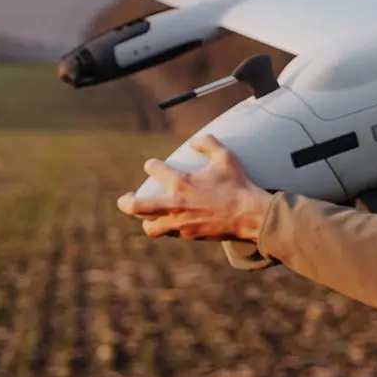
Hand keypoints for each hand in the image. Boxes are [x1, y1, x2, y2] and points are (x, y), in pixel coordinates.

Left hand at [116, 133, 272, 240]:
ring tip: (146, 217)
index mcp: (181, 183)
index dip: (152, 165)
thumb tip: (194, 140)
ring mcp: (181, 223)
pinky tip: (169, 223)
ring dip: (146, 221)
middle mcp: (176, 204)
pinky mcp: (189, 235)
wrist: (251, 216)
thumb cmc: (239, 186)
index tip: (153, 166)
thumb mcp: (226, 158)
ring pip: (150, 227)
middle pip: (137, 207)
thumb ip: (208, 144)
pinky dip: (166, 228)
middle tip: (125, 199)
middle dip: (126, 202)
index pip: (154, 169)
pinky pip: (170, 234)